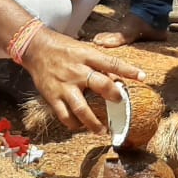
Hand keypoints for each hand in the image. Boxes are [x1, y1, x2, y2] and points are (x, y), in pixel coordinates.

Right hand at [22, 25, 146, 132]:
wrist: (35, 48)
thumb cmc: (63, 48)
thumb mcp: (83, 50)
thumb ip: (99, 64)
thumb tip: (117, 78)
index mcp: (86, 56)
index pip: (111, 62)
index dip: (128, 70)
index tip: (143, 77)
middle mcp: (76, 71)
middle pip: (99, 84)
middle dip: (113, 95)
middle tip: (120, 103)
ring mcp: (64, 85)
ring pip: (81, 108)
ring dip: (93, 122)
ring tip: (101, 130)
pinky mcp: (52, 96)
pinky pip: (65, 115)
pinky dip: (74, 124)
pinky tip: (80, 127)